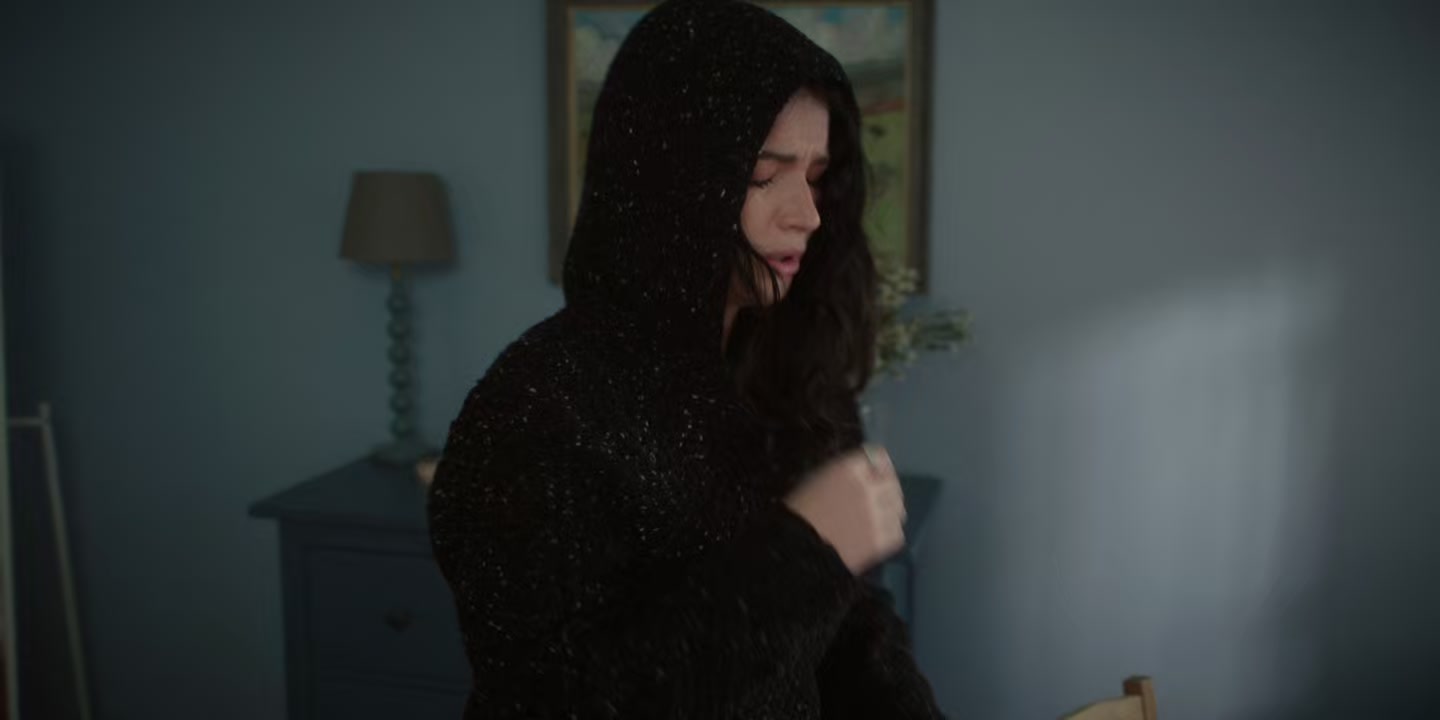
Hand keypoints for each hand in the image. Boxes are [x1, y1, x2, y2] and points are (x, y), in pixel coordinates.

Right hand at [783, 445, 905, 573]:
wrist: (798, 550)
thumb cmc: (799, 513)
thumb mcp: (816, 480)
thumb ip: (842, 473)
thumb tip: (860, 472)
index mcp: (850, 469)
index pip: (877, 457)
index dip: (877, 465)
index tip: (875, 471)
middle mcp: (870, 488)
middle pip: (892, 482)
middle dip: (885, 488)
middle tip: (877, 497)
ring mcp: (879, 515)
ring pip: (897, 507)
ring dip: (889, 510)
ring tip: (877, 518)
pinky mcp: (882, 540)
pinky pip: (897, 532)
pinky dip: (889, 532)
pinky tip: (876, 534)